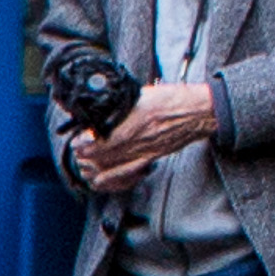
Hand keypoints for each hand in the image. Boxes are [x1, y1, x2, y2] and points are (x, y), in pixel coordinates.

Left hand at [69, 79, 217, 188]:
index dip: (81, 143)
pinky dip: (112, 180)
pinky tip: (105, 179)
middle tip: (80, 153)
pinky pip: (126, 176)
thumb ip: (118, 106)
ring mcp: (141, 153)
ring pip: (108, 172)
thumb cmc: (171, 99)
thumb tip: (100, 111)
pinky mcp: (150, 159)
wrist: (196, 111)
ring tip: (88, 166)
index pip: (93, 143)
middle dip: (84, 158)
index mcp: (128, 123)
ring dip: (95, 170)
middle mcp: (133, 142)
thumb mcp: (138, 95)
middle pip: (97, 160)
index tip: (78, 140)